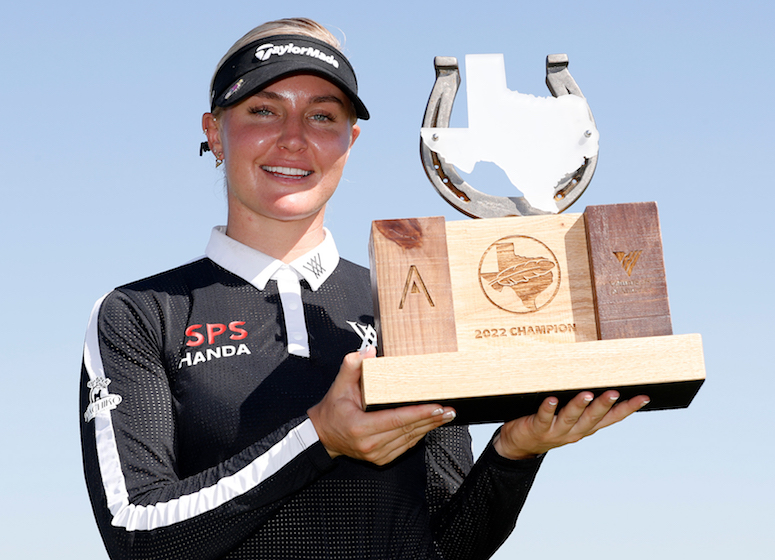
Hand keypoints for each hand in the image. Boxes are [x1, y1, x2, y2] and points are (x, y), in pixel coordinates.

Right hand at [308, 347, 456, 465]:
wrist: (323, 435)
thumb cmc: (332, 410)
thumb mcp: (338, 386)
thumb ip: (352, 366)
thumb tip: (369, 351)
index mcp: (360, 427)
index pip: (397, 419)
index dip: (419, 413)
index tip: (437, 407)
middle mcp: (370, 444)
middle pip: (408, 430)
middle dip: (431, 419)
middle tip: (449, 410)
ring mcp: (376, 454)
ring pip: (409, 440)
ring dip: (428, 428)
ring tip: (444, 416)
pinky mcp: (380, 459)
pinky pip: (405, 446)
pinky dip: (418, 435)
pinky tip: (428, 425)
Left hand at [494, 391, 650, 459]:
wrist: (521, 445)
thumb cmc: (549, 422)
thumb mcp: (570, 415)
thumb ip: (583, 402)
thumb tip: (597, 375)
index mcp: (586, 427)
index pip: (611, 418)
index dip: (628, 409)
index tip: (643, 397)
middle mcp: (575, 431)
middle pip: (593, 418)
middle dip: (604, 405)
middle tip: (614, 393)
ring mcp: (556, 431)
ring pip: (571, 418)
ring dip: (579, 406)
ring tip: (587, 394)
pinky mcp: (538, 428)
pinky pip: (544, 418)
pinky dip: (549, 409)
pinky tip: (552, 399)